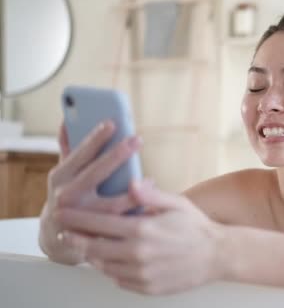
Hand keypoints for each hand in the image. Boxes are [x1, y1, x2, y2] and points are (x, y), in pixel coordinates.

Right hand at [40, 121, 141, 262]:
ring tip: (149, 180)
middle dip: (117, 155)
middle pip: (96, 173)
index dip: (95, 138)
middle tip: (136, 140)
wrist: (58, 237)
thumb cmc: (68, 195)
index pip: (80, 154)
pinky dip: (137, 212)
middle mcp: (68, 195)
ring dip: (134, 192)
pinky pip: (120, 224)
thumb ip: (68, 148)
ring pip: (112, 204)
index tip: (112, 123)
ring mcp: (81, 217)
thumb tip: (68, 121)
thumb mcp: (64, 173)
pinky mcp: (95, 234)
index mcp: (61, 176)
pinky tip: (150, 203)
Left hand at [55, 181, 223, 294]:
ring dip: (92, 255)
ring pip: (104, 266)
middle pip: (94, 247)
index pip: (99, 223)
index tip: (63, 213)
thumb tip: (131, 184)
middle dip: (75, 238)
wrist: (218, 255)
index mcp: (142, 230)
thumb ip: (150, 196)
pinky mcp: (147, 288)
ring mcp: (141, 274)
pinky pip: (118, 280)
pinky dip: (110, 270)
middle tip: (64, 232)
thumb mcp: (176, 203)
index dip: (77, 218)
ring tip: (87, 246)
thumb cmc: (197, 227)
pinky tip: (112, 261)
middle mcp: (138, 254)